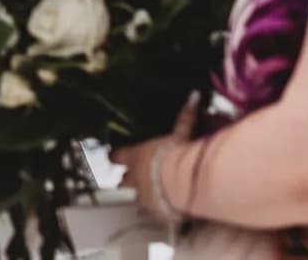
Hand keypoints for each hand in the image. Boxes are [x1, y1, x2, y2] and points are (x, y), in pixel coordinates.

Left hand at [108, 91, 200, 221]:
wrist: (182, 183)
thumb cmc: (176, 155)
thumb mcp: (181, 134)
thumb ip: (186, 117)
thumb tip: (194, 95)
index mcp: (136, 156)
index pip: (118, 155)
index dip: (116, 156)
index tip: (113, 156)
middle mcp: (136, 177)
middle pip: (123, 179)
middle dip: (126, 178)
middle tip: (129, 177)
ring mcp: (143, 196)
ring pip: (135, 196)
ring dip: (140, 195)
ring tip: (148, 195)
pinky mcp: (155, 211)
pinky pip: (151, 212)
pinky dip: (155, 211)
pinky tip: (161, 212)